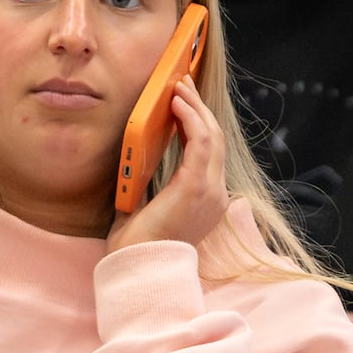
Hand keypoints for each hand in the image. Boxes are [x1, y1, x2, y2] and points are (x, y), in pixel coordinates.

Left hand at [105, 84, 230, 256]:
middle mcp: (215, 194)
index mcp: (206, 201)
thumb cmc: (136, 245)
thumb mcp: (145, 206)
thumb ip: (149, 181)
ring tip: (179, 86)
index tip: (184, 103)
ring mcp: (211, 190)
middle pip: (215, 139)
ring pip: (212, 135)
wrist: (138, 268)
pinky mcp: (198, 186)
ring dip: (195, 107)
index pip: (209, 154)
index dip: (198, 124)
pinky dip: (190, 118)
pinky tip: (176, 103)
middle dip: (199, 108)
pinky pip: (201, 141)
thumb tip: (139, 153)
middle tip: (182, 84)